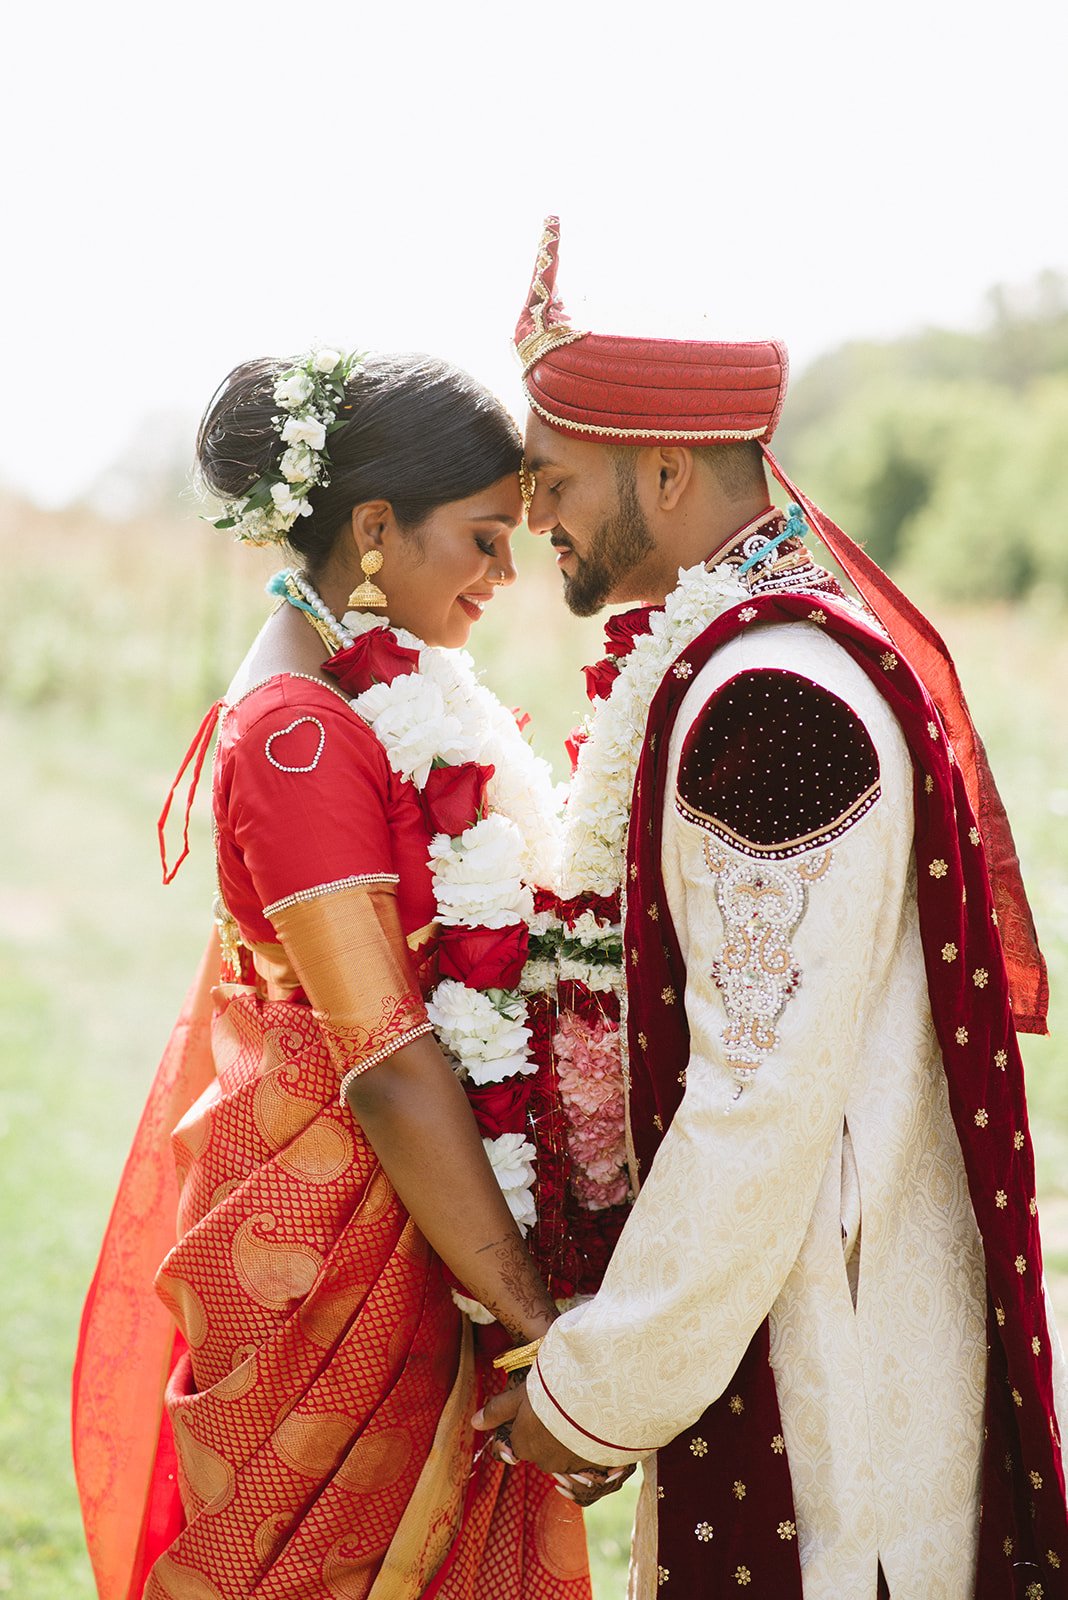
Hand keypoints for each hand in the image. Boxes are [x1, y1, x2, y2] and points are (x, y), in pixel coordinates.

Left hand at [473, 1381, 633, 1503]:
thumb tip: (474, 1423)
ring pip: (565, 1453)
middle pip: (542, 1449)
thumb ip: (497, 1410)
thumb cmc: (549, 1394)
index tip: (538, 1408)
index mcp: (524, 1445)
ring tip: (580, 1412)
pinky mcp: (594, 1464)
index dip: (528, 1424)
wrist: (592, 1398)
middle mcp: (545, 1461)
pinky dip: (589, 1444)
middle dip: (548, 1433)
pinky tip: (595, 1424)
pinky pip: (588, 1457)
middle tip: (560, 1407)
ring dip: (569, 1439)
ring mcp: (571, 1465)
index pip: (520, 1442)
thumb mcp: (519, 1396)